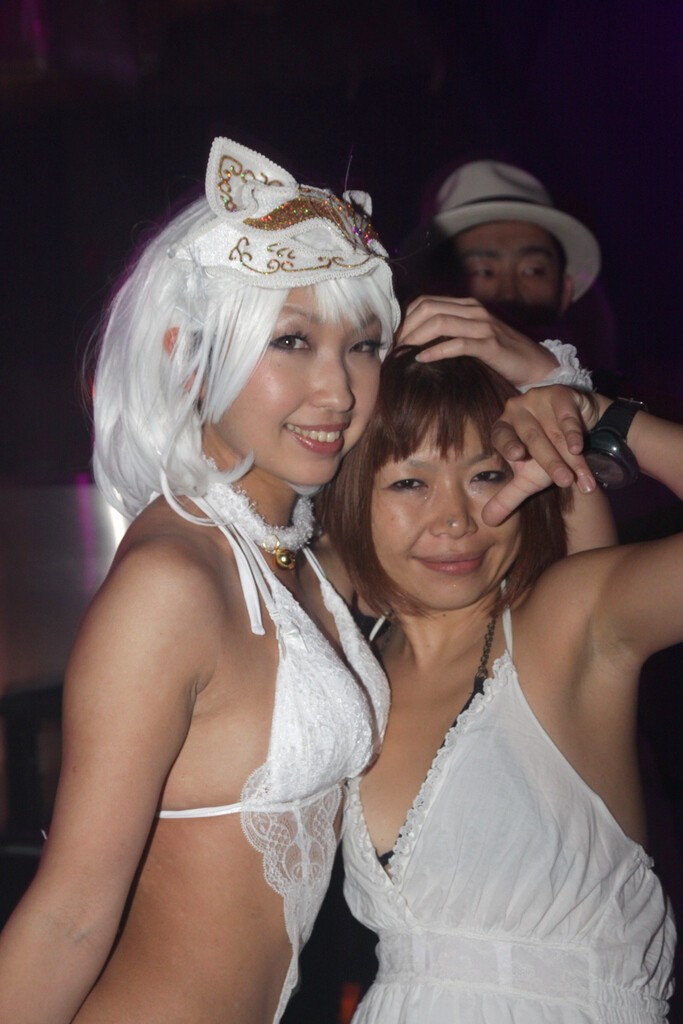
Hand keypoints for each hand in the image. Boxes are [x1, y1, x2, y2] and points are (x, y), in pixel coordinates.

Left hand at [397, 295, 557, 387]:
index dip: (404, 319)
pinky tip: (422, 360)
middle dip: (406, 328)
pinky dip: (436, 351)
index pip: (425, 302)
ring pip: (440, 323)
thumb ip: (448, 335)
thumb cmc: (499, 356)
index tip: (393, 340)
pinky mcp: (490, 344)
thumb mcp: (470, 339)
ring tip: (403, 354)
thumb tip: (413, 344)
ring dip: (416, 338)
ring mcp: (483, 326)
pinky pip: (458, 344)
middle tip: (393, 349)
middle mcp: (473, 310)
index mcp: (466, 306)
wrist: (535, 365)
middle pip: (428, 309)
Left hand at [482, 386, 606, 524]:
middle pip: (532, 438)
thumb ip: (508, 498)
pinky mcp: (560, 394)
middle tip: (564, 482)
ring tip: (578, 477)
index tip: (517, 456)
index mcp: (502, 428)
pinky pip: (567, 415)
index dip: (508, 444)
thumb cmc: (546, 454)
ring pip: (553, 431)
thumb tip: (488, 522)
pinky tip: (579, 447)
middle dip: (550, 463)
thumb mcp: (527, 478)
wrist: (576, 430)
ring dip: (568, 456)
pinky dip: (573, 432)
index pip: (500, 436)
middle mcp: (516, 410)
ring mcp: (537, 398)